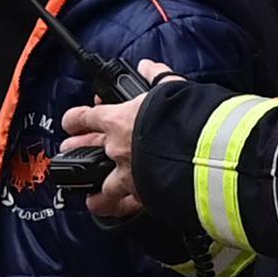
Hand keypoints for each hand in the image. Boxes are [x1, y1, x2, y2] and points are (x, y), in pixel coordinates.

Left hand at [59, 60, 180, 219]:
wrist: (208, 151)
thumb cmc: (190, 117)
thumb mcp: (173, 89)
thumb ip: (157, 77)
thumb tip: (149, 66)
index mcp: (118, 120)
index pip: (84, 117)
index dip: (74, 120)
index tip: (71, 123)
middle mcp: (116, 148)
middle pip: (82, 149)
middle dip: (74, 149)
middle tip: (70, 150)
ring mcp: (126, 174)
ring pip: (98, 183)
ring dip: (91, 185)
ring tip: (87, 190)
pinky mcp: (141, 196)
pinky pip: (121, 205)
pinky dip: (115, 207)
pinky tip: (109, 210)